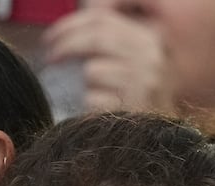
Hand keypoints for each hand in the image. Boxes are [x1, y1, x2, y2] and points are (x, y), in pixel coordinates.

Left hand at [43, 8, 176, 113]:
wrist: (165, 137)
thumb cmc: (143, 98)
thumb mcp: (138, 60)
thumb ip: (110, 39)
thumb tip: (71, 26)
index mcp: (151, 38)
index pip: (103, 19)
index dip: (70, 25)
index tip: (50, 38)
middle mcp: (151, 57)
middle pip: (96, 38)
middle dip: (65, 46)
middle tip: (50, 58)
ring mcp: (144, 83)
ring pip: (92, 70)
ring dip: (85, 84)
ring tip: (97, 94)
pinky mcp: (132, 109)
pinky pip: (93, 99)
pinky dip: (90, 105)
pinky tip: (101, 112)